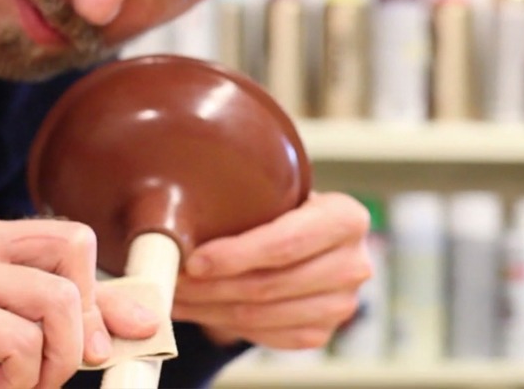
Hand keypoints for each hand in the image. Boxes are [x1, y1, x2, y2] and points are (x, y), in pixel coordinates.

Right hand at [0, 213, 157, 388]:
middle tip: (82, 358)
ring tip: (30, 384)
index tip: (121, 333)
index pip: (68, 243)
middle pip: (75, 248)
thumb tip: (106, 332)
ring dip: (62, 356)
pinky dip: (24, 377)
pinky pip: (20, 340)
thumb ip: (28, 319)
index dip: (106, 291)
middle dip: (94, 311)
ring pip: (59, 299)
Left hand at [172, 192, 371, 348]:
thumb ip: (244, 196)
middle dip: (211, 286)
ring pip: (261, 315)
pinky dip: (224, 324)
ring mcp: (341, 304)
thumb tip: (170, 210)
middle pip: (269, 285)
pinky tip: (198, 308)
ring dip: (209, 308)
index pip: (286, 243)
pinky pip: (264, 336)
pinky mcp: (321, 332)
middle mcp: (353, 264)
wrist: (312, 238)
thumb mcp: (279, 189)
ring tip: (174, 296)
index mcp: (347, 218)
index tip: (194, 260)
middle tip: (171, 280)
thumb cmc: (286, 208)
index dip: (235, 255)